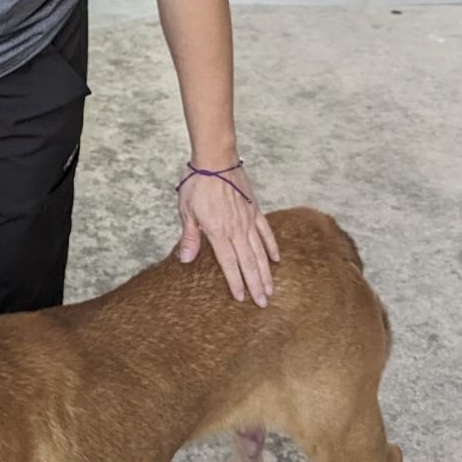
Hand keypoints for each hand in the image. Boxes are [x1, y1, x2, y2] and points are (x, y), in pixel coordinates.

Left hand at [176, 162, 279, 306]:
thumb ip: (190, 237)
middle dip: (256, 284)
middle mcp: (237, 229)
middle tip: (264, 303)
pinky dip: (272, 246)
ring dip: (266, 272)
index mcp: (218, 232)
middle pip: (249, 262)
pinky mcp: (255, 210)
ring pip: (260, 252)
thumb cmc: (197, 184)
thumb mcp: (186, 211)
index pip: (229, 263)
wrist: (216, 159)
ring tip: (271, 289)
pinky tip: (276, 259)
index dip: (235, 282)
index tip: (242, 298)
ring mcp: (249, 220)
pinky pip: (266, 232)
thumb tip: (185, 259)